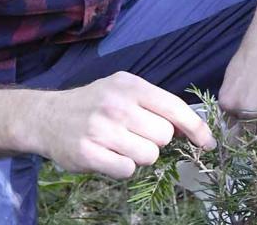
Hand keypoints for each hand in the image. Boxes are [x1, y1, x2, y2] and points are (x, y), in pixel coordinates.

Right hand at [35, 71, 215, 178]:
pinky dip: (123, 167)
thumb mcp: (122, 89)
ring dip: (140, 155)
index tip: (208, 143)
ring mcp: (101, 129)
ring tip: (120, 144)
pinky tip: (109, 155)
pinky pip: (128, 170)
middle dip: (156, 140)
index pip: (174, 107)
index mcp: (129, 85)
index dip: (196, 128)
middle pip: (164, 136)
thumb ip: (154, 103)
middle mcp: (116, 104)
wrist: (48, 116)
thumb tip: (191, 129)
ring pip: (148, 156)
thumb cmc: (94, 103)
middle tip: (135, 135)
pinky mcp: (88, 153)